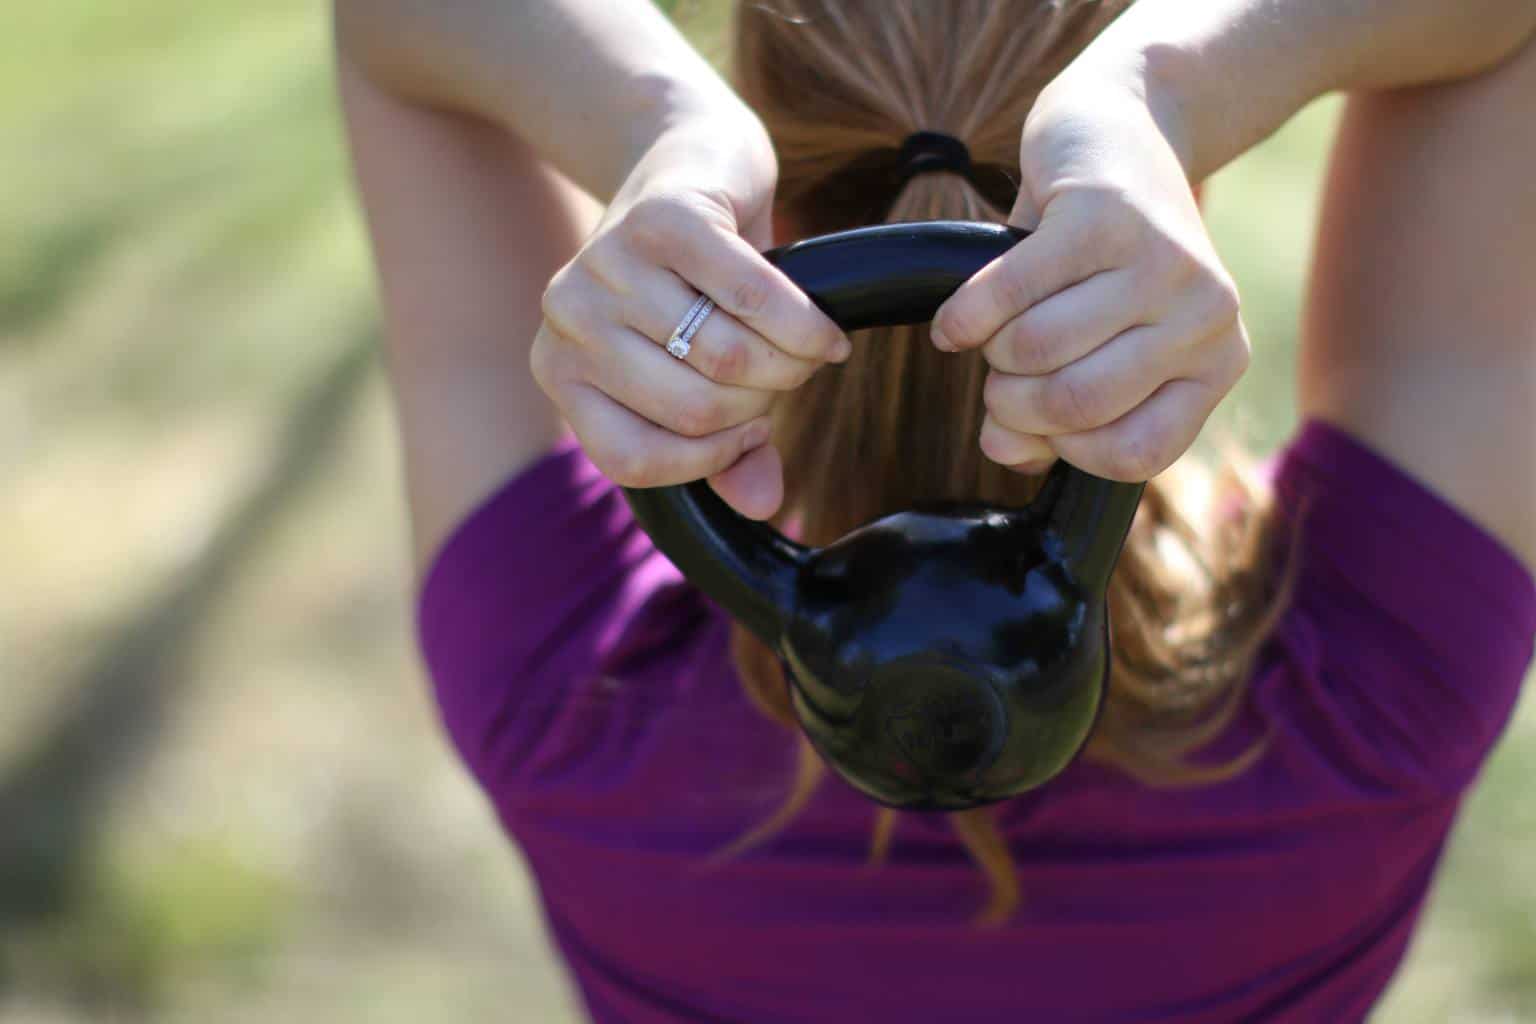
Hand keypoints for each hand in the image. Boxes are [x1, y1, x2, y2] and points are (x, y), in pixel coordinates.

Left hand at [530, 115, 848, 519]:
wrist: (694, 164)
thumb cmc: (698, 291)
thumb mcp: (703, 378)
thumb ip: (725, 452)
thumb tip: (765, 504)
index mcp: (560, 371)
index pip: (634, 459)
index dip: (709, 460)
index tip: (751, 433)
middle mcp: (568, 319)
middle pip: (692, 410)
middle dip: (762, 403)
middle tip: (788, 377)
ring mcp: (609, 265)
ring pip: (728, 358)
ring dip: (790, 363)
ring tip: (805, 349)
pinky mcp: (666, 219)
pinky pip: (754, 299)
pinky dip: (805, 325)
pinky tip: (825, 333)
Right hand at [932, 67, 1248, 481]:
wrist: (1116, 133)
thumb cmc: (1098, 261)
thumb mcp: (1093, 345)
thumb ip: (1055, 416)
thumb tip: (1002, 449)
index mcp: (1218, 362)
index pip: (1133, 454)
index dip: (1063, 449)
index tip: (1035, 422)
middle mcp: (1207, 315)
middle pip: (1075, 403)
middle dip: (1012, 401)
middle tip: (997, 378)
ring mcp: (1161, 262)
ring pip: (1037, 349)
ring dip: (991, 351)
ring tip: (992, 332)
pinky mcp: (1103, 215)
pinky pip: (1008, 294)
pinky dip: (965, 315)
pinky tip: (954, 320)